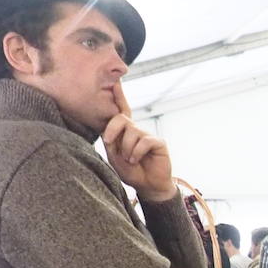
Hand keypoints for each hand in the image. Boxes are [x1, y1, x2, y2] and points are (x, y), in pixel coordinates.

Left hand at [101, 82, 175, 202]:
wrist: (148, 186)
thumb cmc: (131, 172)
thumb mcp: (114, 157)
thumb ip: (111, 142)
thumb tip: (108, 130)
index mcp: (124, 133)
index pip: (121, 111)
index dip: (119, 96)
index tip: (116, 81)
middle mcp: (136, 131)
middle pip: (121, 118)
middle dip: (112, 129)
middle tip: (109, 142)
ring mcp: (148, 136)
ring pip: (131, 132)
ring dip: (127, 148)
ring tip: (130, 160)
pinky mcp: (158, 142)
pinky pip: (144, 141)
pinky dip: (136, 152)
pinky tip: (136, 160)